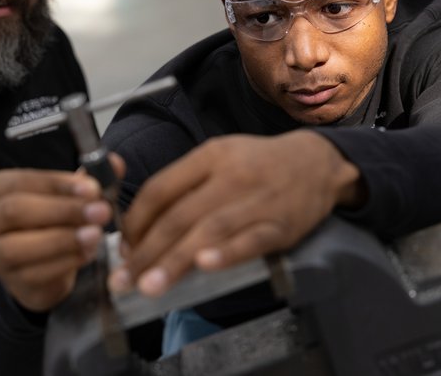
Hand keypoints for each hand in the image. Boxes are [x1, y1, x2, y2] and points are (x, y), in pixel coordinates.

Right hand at [0, 159, 122, 311]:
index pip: (22, 181)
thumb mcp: (69, 196)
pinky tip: (88, 253)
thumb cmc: (53, 221)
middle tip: (100, 211)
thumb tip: (115, 163)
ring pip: (18, 247)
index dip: (58, 184)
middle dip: (62, 210)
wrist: (42, 268)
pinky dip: (65, 262)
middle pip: (15, 210)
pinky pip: (35, 273)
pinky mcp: (11, 281)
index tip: (92, 187)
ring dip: (62, 240)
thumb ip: (89, 180)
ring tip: (96, 235)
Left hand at [108, 130, 362, 296]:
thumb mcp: (220, 158)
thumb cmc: (259, 164)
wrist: (319, 162)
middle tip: (122, 280)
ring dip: (175, 261)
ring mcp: (257, 201)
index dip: (136, 221)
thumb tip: (143, 227)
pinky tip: (204, 266)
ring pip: (209, 231)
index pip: (161, 189)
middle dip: (146, 251)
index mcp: (209, 156)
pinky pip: (251, 241)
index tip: (122, 249)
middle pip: (179, 215)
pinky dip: (227, 254)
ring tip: (149, 285)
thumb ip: (186, 185)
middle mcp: (231, 176)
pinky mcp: (281, 225)